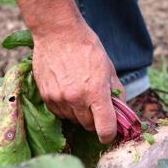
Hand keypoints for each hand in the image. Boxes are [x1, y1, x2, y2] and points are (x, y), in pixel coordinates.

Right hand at [32, 20, 124, 143]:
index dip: (109, 135)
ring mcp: (59, 99)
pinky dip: (65, 107)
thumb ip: (116, 92)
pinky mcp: (46, 97)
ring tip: (79, 92)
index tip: (109, 134)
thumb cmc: (87, 47)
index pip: (105, 129)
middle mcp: (77, 99)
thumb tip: (121, 112)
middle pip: (88, 126)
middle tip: (95, 104)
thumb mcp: (109, 68)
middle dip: (94, 119)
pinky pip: (59, 113)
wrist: (58, 32)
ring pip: (73, 120)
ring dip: (79, 113)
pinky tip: (67, 90)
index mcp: (96, 92)